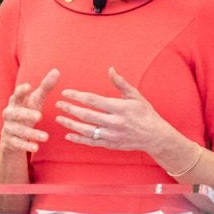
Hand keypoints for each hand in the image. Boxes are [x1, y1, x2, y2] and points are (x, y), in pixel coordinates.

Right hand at [0, 68, 58, 154]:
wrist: (11, 137)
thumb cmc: (26, 113)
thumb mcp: (36, 101)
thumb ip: (45, 87)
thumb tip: (56, 70)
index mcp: (15, 102)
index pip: (16, 95)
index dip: (21, 91)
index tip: (28, 86)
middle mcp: (9, 114)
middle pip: (15, 113)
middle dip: (26, 114)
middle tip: (39, 116)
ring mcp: (8, 128)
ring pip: (18, 130)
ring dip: (31, 133)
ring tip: (46, 137)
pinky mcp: (9, 142)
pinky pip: (17, 144)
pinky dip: (26, 146)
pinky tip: (36, 147)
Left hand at [55, 67, 173, 152]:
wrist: (155, 136)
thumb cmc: (145, 113)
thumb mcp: (135, 96)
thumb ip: (121, 83)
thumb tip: (110, 69)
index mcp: (119, 108)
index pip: (93, 100)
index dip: (77, 96)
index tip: (66, 92)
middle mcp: (114, 122)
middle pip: (87, 115)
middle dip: (70, 109)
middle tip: (58, 104)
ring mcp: (111, 135)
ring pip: (86, 130)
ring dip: (70, 124)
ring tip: (59, 118)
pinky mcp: (110, 145)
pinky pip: (91, 142)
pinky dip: (78, 140)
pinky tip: (68, 135)